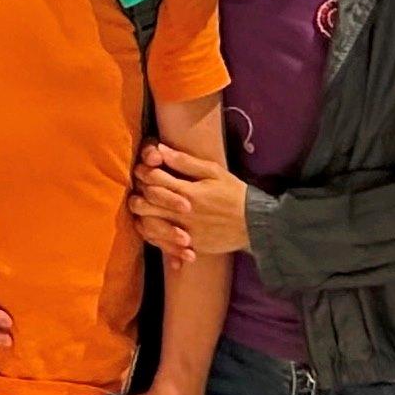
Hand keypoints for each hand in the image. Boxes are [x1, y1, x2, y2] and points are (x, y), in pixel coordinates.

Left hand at [131, 142, 247, 258]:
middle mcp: (182, 213)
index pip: (152, 179)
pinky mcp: (189, 246)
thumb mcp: (214, 172)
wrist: (257, 224)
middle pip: (143, 204)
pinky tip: (155, 228)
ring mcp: (184, 231)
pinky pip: (163, 245)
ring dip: (142, 217)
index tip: (145, 169)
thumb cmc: (234, 194)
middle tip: (142, 190)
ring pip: (147, 226)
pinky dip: (155, 238)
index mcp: (188, 191)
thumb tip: (160, 149)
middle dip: (138, 195)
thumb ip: (186, 162)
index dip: (143, 172)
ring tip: (146, 209)